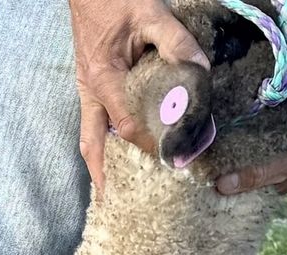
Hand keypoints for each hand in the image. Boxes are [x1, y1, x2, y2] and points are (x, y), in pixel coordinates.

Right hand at [69, 0, 209, 195]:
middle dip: (103, 175)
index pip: (127, 125)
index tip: (172, 159)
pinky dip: (100, 144)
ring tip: (109, 192)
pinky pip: (92, 123)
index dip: (149, 145)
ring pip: (88, 137)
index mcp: (104, 79)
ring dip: (98, 164)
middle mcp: (90, 91)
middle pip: (93, 144)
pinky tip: (112, 155)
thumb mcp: (151, 13)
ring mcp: (86, 90)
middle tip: (116, 203)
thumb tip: (200, 70)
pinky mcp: (89, 84)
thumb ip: (176, 41)